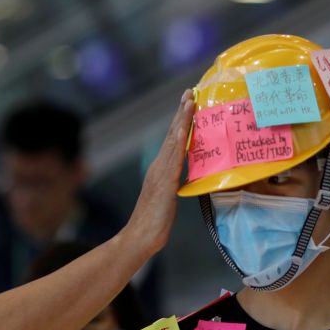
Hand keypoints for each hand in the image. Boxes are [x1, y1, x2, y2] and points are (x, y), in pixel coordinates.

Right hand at [122, 89, 195, 258]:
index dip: (182, 121)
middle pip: (172, 134)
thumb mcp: (168, 199)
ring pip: (173, 141)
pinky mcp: (164, 183)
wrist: (140, 238)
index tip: (189, 102)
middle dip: (182, 112)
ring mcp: (160, 173)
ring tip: (189, 101)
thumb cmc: (155, 223)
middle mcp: (159, 166)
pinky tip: (184, 129)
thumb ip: (174, 185)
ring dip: (182, 120)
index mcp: (161, 170)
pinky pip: (173, 159)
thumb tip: (183, 179)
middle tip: (190, 91)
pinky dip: (178, 142)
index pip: (174, 140)